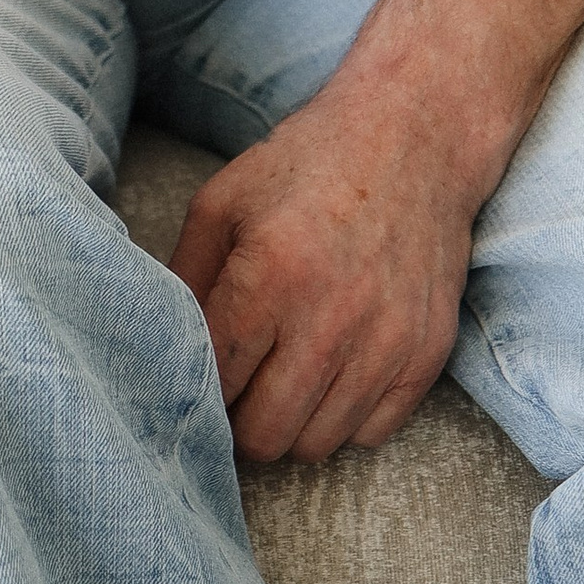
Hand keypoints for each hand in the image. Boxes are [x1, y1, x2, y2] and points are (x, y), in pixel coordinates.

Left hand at [168, 81, 479, 464]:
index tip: (199, 379)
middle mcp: (331, 319)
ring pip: (317, 445)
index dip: (198, 391)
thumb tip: (157, 349)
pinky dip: (345, 418)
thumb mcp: (222, 203)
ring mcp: (387, 342)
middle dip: (239, 421)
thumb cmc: (305, 166)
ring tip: (284, 376)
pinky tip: (333, 371)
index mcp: (269, 275)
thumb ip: (183, 279)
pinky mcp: (427, 355)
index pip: (216, 383)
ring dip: (291, 423)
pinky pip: (372, 434)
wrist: (412, 138)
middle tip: (238, 388)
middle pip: (265, 435)